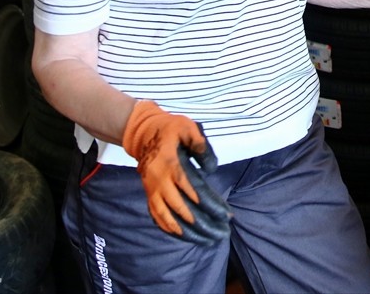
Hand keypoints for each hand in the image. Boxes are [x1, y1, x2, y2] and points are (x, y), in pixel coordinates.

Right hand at [121, 100, 229, 244]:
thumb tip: (211, 169)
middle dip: (203, 225)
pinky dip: (171, 230)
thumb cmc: (170, 129)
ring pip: (168, 219)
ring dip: (188, 233)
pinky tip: (185, 238)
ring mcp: (152, 191)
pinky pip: (157, 218)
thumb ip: (201, 145)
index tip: (226, 216)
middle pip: (182, 210)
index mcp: (171, 166)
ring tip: (207, 241)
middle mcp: (160, 182)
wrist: (142, 133)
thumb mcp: (188, 128)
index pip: (194, 191)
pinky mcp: (149, 196)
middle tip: (222, 233)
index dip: (211, 205)